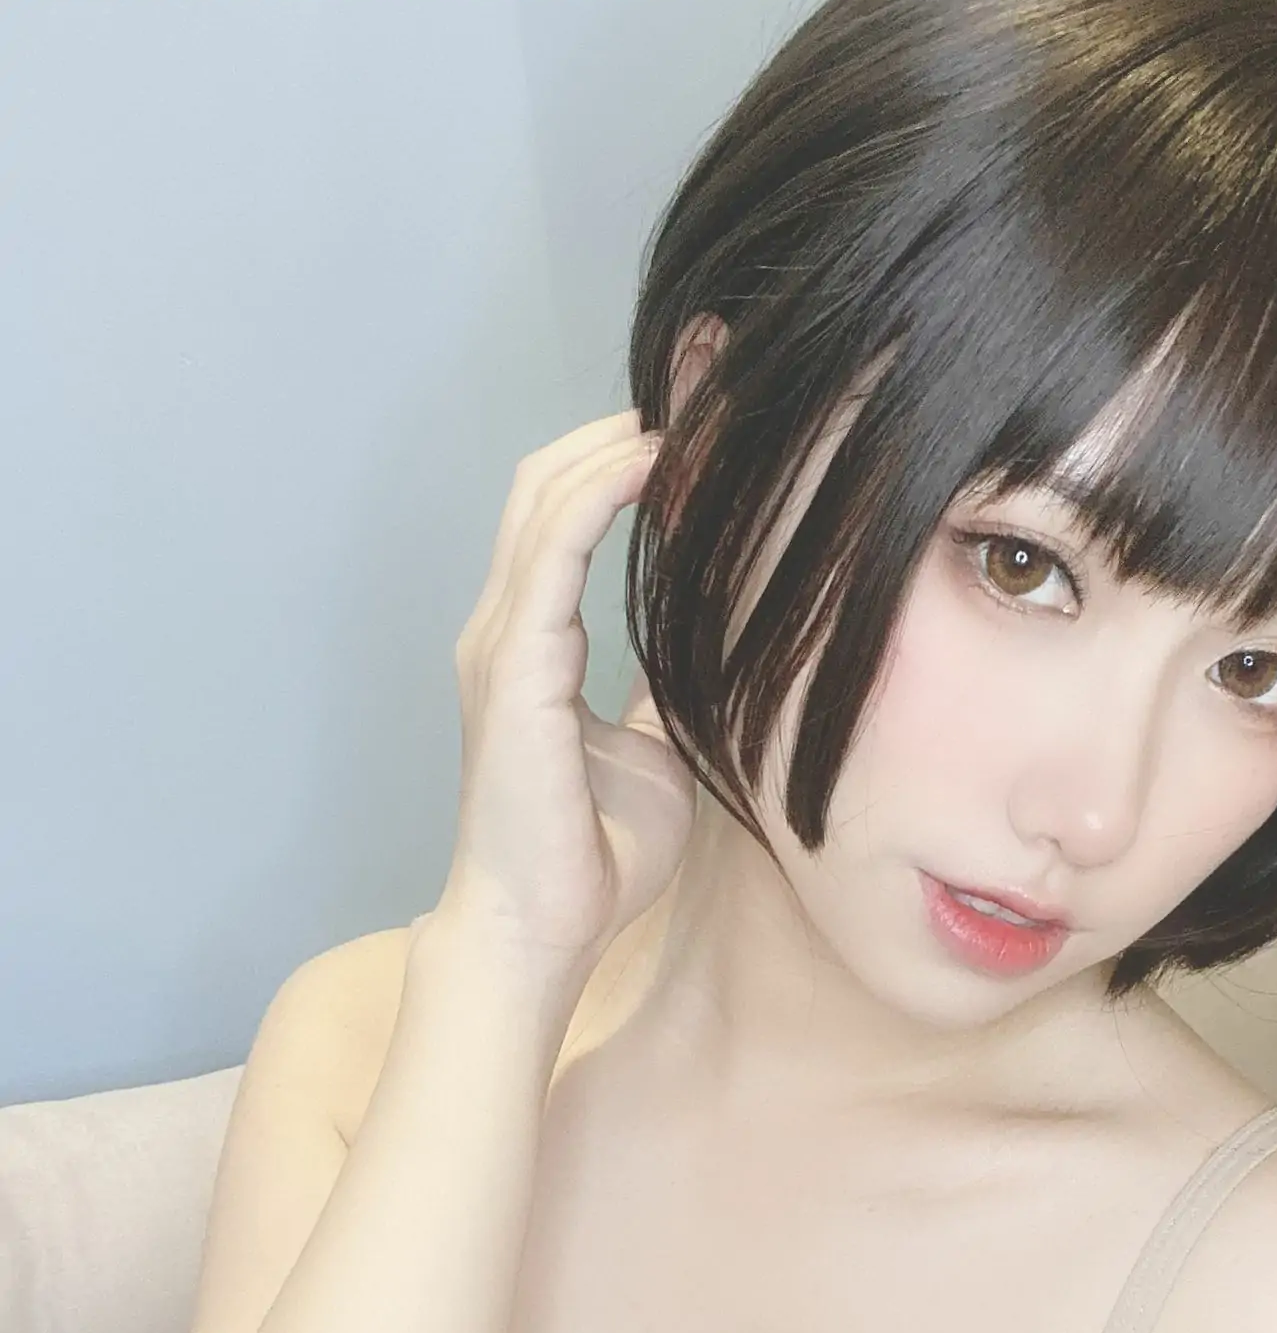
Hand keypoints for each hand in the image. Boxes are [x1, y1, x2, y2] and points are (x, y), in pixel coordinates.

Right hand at [437, 410, 694, 979]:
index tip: (700, 435)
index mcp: (533, 643)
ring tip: (692, 415)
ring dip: (616, 447)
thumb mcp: (655, 755)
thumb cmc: (590, 858)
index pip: (567, 516)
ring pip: (547, 500)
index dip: (622, 464)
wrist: (538, 931)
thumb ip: (669, 694)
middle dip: (621, 432)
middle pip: (549, 484)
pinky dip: (601, 496)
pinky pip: (553, 552)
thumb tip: (719, 657)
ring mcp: (502, 643)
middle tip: (705, 401)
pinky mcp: (514, 668)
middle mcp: (507, 628)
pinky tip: (657, 466)